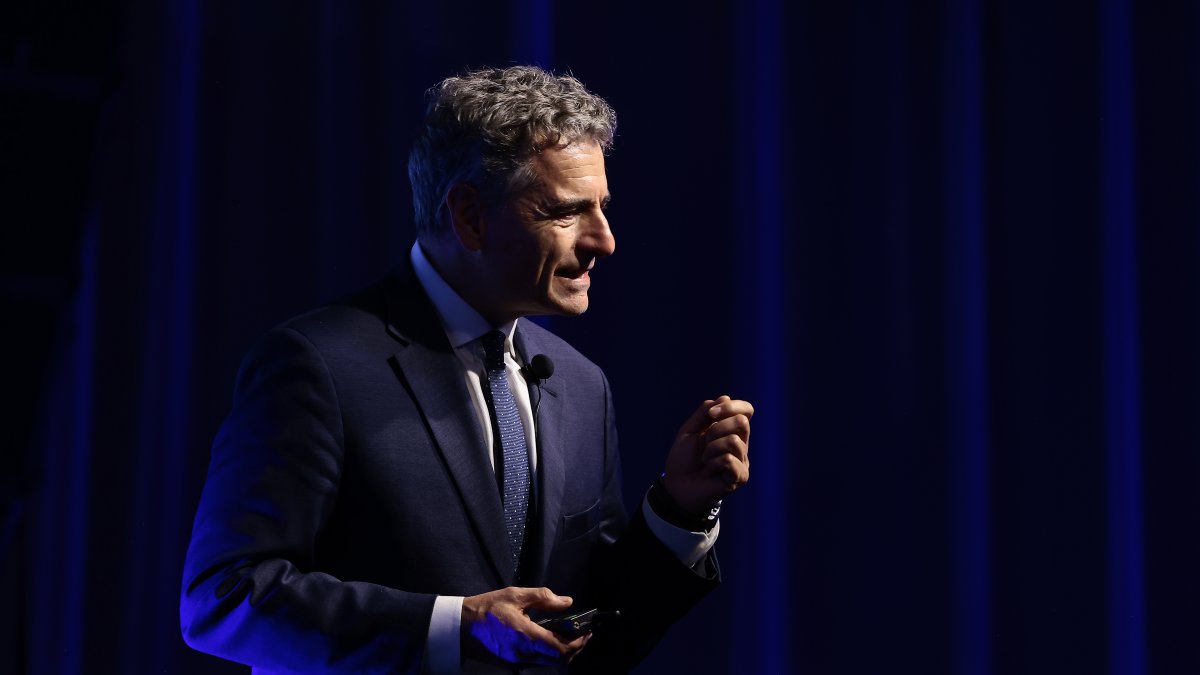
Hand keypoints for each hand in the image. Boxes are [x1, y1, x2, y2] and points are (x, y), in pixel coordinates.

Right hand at [461, 587, 590, 664]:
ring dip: (562, 652)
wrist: (460, 626)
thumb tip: (566, 602)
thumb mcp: (515, 595)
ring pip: (548, 662)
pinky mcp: (511, 662)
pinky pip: (537, 661)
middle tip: (583, 634)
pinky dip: (549, 653)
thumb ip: (543, 598)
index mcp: (526, 636)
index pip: (561, 648)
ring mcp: (517, 661)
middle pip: (558, 660)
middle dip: (575, 648)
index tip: (587, 632)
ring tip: (569, 635)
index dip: (578, 642)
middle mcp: (523, 654)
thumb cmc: (487, 608)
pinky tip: (549, 638)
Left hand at [663, 395, 752, 513]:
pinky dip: (713, 464)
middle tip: (704, 443)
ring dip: (710, 449)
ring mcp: (742, 461)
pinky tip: (709, 472)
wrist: (676, 485)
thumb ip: (704, 412)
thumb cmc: (683, 459)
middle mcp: (741, 444)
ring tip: (704, 460)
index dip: (731, 407)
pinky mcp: (740, 477)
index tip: (710, 414)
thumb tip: (725, 397)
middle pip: (742, 422)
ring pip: (733, 441)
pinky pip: (728, 460)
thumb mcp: (689, 430)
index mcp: (731, 430)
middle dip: (716, 429)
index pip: (746, 410)